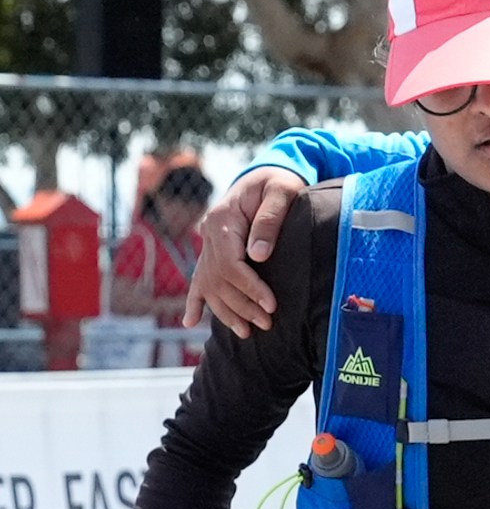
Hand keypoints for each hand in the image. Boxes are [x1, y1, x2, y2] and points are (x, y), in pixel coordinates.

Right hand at [183, 168, 306, 334]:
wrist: (265, 176)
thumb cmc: (279, 183)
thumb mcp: (282, 192)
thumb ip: (270, 219)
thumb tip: (257, 255)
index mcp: (223, 219)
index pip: (230, 263)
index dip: (250, 287)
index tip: (271, 304)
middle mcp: (209, 234)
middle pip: (219, 278)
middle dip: (242, 304)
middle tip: (267, 323)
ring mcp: (208, 244)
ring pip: (209, 284)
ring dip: (225, 311)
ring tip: (246, 332)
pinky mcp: (212, 251)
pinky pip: (199, 279)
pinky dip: (195, 301)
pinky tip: (189, 322)